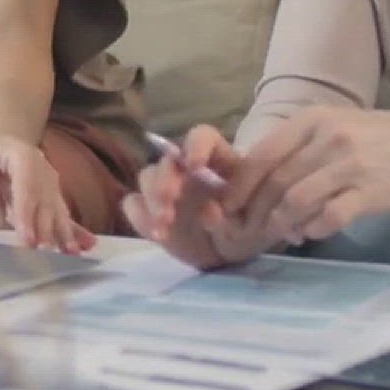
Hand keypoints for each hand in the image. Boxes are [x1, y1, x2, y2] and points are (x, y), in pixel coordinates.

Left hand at [0, 136, 95, 253]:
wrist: (0, 142)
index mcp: (23, 156)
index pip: (26, 187)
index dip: (27, 214)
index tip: (27, 239)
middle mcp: (44, 170)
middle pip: (45, 202)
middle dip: (46, 229)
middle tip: (44, 254)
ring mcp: (51, 184)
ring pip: (58, 210)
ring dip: (64, 233)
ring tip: (72, 253)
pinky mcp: (53, 198)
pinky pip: (63, 215)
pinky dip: (73, 231)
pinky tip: (87, 245)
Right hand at [122, 125, 272, 268]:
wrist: (229, 252)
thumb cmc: (248, 225)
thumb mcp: (256, 220)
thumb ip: (236, 214)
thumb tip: (209, 210)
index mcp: (218, 160)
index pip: (202, 137)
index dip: (196, 146)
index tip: (194, 166)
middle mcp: (187, 169)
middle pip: (167, 159)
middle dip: (165, 179)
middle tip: (169, 202)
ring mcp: (166, 189)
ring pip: (146, 177)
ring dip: (152, 200)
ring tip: (164, 226)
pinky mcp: (150, 210)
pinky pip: (133, 204)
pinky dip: (141, 217)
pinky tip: (158, 234)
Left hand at [218, 107, 389, 242]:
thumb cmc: (368, 138)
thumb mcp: (328, 127)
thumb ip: (293, 148)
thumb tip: (251, 181)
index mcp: (310, 120)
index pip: (262, 155)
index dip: (240, 185)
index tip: (226, 206)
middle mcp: (327, 139)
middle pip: (276, 182)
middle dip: (257, 211)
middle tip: (251, 228)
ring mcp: (349, 165)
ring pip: (298, 201)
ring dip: (283, 223)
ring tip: (283, 232)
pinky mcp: (369, 192)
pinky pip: (329, 217)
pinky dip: (313, 229)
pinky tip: (311, 232)